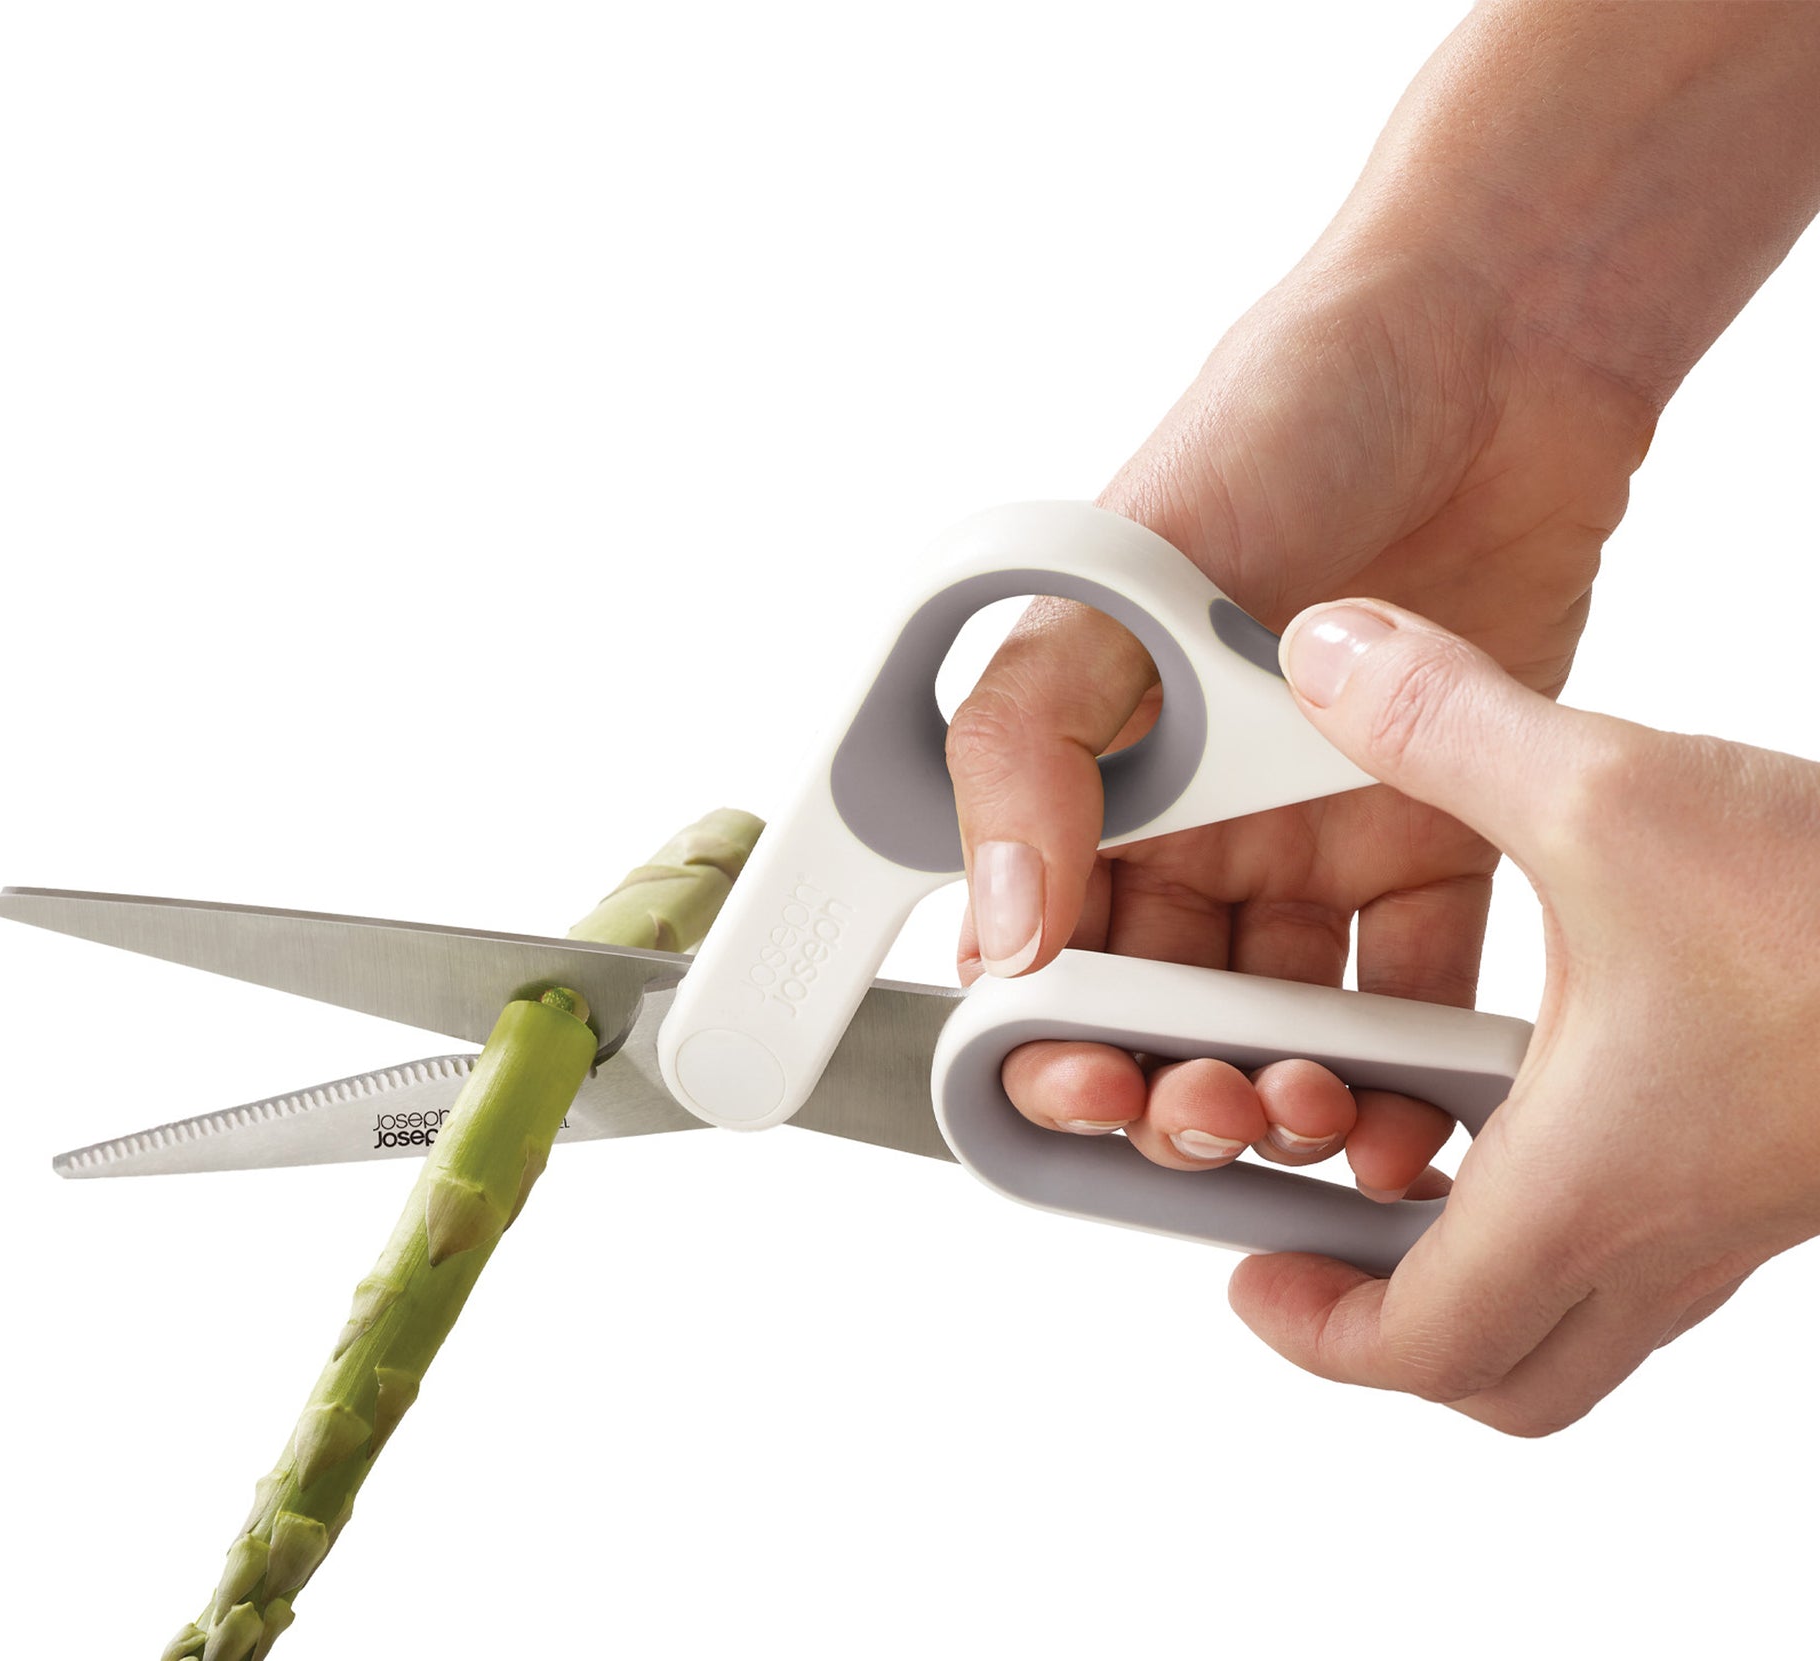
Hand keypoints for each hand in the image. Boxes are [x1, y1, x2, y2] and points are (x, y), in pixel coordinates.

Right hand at [952, 255, 1653, 1190]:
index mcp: (1091, 768)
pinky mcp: (1438, 830)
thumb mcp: (1109, 574)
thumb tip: (1000, 928)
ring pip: (1287, 1015)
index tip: (1088, 1083)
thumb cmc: (1278, 426)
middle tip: (1218, 1112)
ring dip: (1298, 1088)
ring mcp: (1313, 831)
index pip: (1042, 943)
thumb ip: (1025, 744)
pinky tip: (1421, 1102)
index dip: (1050, 1034)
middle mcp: (1193, 817)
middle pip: (1163, 1004)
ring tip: (1327, 1116)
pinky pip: (1420, 979)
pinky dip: (1420, 1056)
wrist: (1488, 349)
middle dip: (1178, 1084)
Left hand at [1214, 600, 1819, 1433]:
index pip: (1416, 1348)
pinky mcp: (1775, 1164)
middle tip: (1311, 1226)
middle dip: (1380, 1321)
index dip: (1309, 1330)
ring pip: (1577, 1313)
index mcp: (1588, 1190)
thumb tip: (1323, 653)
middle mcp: (1661, 1232)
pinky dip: (1560, 1193)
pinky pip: (1646, 1235)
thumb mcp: (1616, 795)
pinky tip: (1533, 1069)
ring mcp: (1731, 1213)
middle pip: (1495, 1369)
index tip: (1242, 1271)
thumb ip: (1448, 728)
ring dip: (1471, 1254)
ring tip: (1395, 1139)